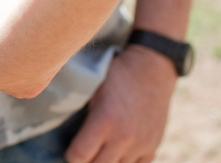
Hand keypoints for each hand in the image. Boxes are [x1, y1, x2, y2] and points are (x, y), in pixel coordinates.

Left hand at [64, 46, 176, 162]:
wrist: (152, 68)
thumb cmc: (117, 74)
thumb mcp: (93, 89)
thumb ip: (83, 115)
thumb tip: (67, 136)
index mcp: (105, 120)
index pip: (79, 156)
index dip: (71, 156)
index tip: (71, 150)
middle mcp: (124, 137)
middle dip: (87, 162)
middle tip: (85, 152)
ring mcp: (141, 144)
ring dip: (106, 162)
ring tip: (102, 151)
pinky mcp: (153, 146)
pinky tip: (118, 153)